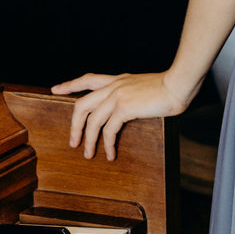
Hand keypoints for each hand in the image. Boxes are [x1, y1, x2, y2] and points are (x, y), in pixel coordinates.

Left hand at [49, 71, 189, 161]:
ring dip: (88, 140)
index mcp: (118, 80)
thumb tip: (131, 109)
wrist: (178, 84)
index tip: (56, 89)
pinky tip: (111, 153)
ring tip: (89, 154)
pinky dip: (107, 144)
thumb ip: (134, 94)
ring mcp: (117, 96)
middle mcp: (113, 86)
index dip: (70, 84)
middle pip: (81, 105)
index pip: (88, 79)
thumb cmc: (170, 87)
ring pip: (92, 121)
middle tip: (73, 141)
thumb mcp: (145, 87)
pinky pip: (108, 130)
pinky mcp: (124, 107)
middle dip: (74, 125)